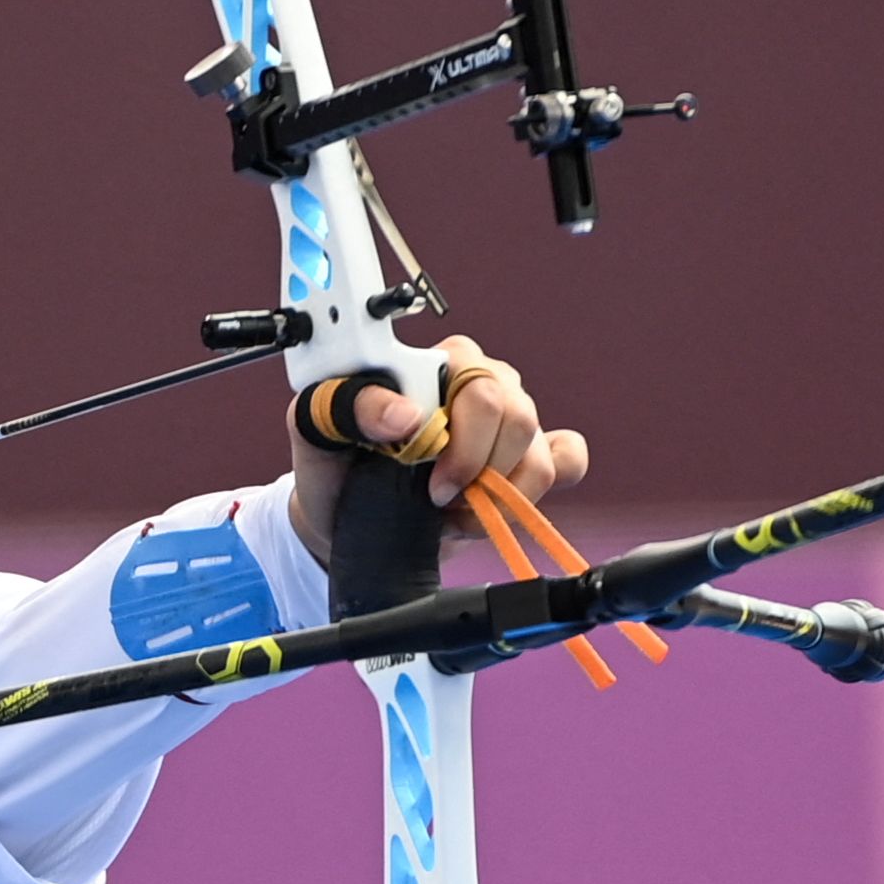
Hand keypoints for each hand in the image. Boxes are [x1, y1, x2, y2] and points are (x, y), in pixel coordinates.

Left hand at [287, 336, 589, 562]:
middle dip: (478, 469)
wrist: (344, 519)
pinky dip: (538, 491)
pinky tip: (493, 504)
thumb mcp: (314, 430)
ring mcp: (509, 419)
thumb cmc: (332, 466)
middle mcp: (479, 382)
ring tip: (451, 511)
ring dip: (498, 497)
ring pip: (540, 452)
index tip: (421, 471)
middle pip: (517, 416)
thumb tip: (406, 416)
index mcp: (434, 363)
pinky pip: (569, 458)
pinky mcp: (529, 456)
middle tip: (435, 497)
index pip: (475, 379)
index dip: (458, 437)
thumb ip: (346, 407)